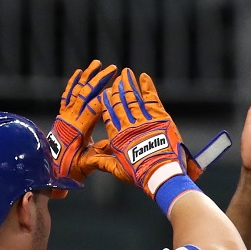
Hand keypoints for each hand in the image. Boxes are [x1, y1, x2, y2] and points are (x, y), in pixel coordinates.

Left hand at [50, 60, 117, 182]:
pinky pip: (67, 95)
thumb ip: (100, 154)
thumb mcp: (87, 164)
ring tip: (97, 64)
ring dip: (88, 77)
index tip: (118, 84)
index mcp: (79, 129)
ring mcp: (64, 116)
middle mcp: (70, 118)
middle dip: (100, 80)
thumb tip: (116, 144)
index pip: (94, 107)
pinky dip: (73, 83)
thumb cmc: (69, 171)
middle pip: (86, 93)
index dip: (107, 95)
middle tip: (112, 68)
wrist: (48, 172)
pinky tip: (79, 73)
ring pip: (76, 90)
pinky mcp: (62, 116)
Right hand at [93, 68, 187, 199]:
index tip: (105, 93)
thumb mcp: (118, 169)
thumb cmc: (139, 175)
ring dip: (129, 85)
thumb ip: (104, 161)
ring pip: (134, 98)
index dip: (107, 104)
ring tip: (126, 74)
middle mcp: (128, 125)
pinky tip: (143, 77)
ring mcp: (144, 120)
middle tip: (116, 79)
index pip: (109, 116)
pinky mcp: (159, 117)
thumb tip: (89, 159)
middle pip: (120, 104)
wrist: (161, 173)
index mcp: (118, 137)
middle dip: (117, 90)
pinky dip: (147, 87)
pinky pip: (151, 99)